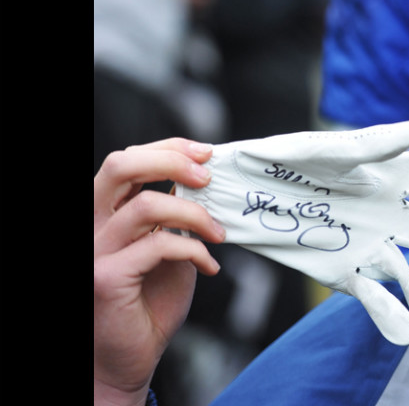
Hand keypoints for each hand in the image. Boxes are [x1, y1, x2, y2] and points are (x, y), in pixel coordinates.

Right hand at [94, 139, 225, 403]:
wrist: (129, 358)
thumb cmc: (149, 303)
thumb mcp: (167, 247)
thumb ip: (175, 215)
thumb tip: (206, 180)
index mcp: (105, 213)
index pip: (127, 160)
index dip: (167, 148)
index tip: (206, 153)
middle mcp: (92, 225)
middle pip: (120, 165)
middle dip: (171, 161)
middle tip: (208, 178)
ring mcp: (94, 250)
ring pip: (147, 205)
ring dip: (196, 215)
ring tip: (217, 234)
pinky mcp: (105, 277)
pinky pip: (159, 246)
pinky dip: (194, 251)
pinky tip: (209, 266)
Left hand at [175, 121, 408, 345]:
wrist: (235, 195)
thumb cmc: (279, 157)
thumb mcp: (322, 148)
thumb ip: (371, 144)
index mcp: (390, 175)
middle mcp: (389, 214)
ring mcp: (369, 247)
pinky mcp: (343, 274)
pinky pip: (372, 298)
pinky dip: (387, 316)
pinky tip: (406, 335)